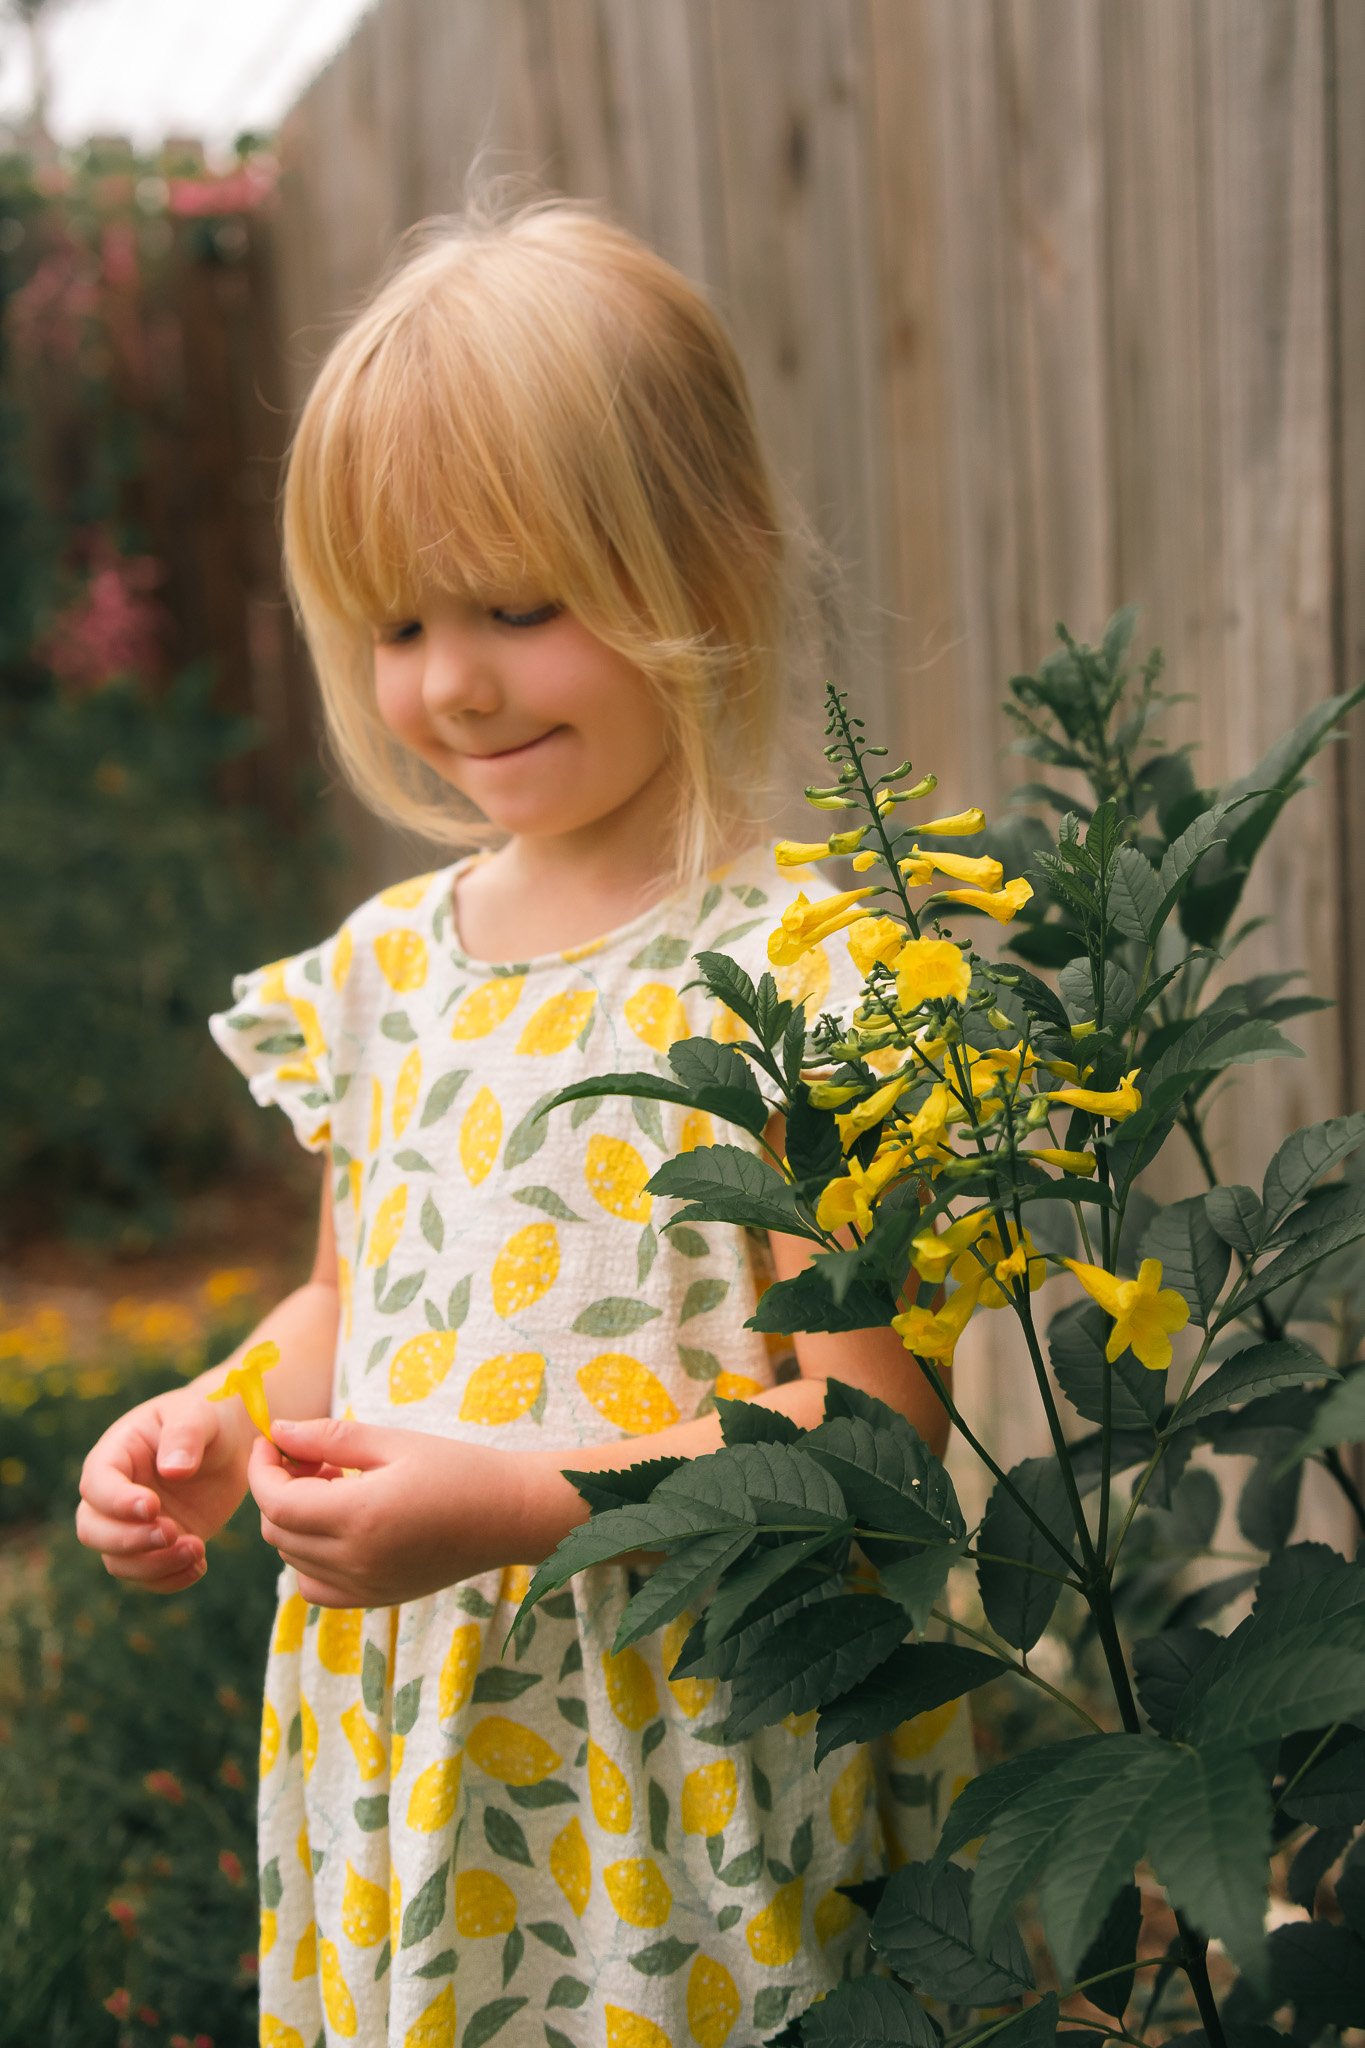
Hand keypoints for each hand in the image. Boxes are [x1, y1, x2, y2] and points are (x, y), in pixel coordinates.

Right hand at [76, 1383, 252, 1592]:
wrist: (231, 1442)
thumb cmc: (207, 1417)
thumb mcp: (198, 1414)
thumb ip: (184, 1436)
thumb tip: (173, 1471)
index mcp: (115, 1455)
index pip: (96, 1485)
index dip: (117, 1501)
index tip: (153, 1507)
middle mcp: (114, 1494)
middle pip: (93, 1530)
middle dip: (128, 1540)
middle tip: (173, 1531)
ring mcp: (133, 1524)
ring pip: (118, 1561)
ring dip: (153, 1565)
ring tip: (197, 1549)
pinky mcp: (156, 1546)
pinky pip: (148, 1576)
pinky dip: (170, 1579)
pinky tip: (200, 1565)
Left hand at [247, 1416, 529, 1607]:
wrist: (510, 1515)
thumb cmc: (458, 1468)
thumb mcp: (394, 1441)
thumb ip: (329, 1438)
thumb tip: (277, 1431)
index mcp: (359, 1515)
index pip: (275, 1501)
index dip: (262, 1468)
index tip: (272, 1441)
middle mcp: (355, 1559)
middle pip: (277, 1531)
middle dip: (277, 1489)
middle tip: (311, 1458)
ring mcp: (364, 1586)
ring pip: (291, 1558)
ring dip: (293, 1520)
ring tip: (333, 1486)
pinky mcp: (375, 1599)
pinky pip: (315, 1586)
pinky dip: (308, 1558)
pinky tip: (338, 1527)